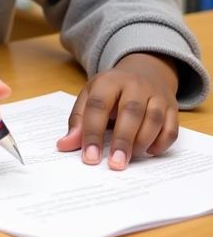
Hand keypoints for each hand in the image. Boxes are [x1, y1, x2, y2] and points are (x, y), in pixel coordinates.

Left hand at [56, 52, 178, 168]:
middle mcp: (135, 85)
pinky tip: (149, 152)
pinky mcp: (172, 108)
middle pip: (130, 112)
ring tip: (129, 158)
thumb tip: (64, 145)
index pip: (98, 105)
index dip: (92, 132)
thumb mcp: (90, 96)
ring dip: (142, 142)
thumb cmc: (112, 91)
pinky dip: (161, 144)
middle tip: (116, 164)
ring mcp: (156, 96)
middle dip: (122, 141)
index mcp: (108, 81)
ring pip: (153, 120)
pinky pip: (171, 129)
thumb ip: (78, 121)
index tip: (90, 157)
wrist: (144, 72)